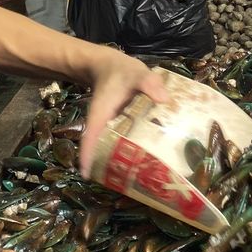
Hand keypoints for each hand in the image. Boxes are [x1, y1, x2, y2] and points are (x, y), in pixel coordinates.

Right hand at [79, 49, 169, 177]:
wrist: (112, 66)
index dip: (87, 156)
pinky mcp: (118, 127)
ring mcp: (109, 128)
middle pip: (99, 150)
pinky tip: (146, 160)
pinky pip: (120, 142)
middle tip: (125, 186)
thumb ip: (149, 83)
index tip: (87, 175)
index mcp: (100, 116)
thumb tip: (164, 99)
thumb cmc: (122, 71)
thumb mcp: (137, 73)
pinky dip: (129, 151)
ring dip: (118, 161)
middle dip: (107, 167)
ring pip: (109, 148)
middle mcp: (101, 126)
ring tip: (138, 179)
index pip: (90, 139)